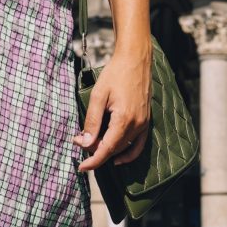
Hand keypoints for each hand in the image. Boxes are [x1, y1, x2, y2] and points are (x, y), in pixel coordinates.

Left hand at [74, 47, 150, 171]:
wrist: (135, 59)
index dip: (93, 161)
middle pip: (114, 149)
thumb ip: (92, 121)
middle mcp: (137, 125)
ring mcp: (144, 123)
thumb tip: (84, 143)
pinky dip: (129, 153)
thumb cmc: (115, 74)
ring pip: (125, 147)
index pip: (106, 149)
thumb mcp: (98, 96)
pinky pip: (139, 144)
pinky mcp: (146, 120)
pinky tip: (117, 156)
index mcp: (124, 120)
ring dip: (108, 150)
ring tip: (92, 146)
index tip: (81, 167)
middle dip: (96, 150)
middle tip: (79, 141)